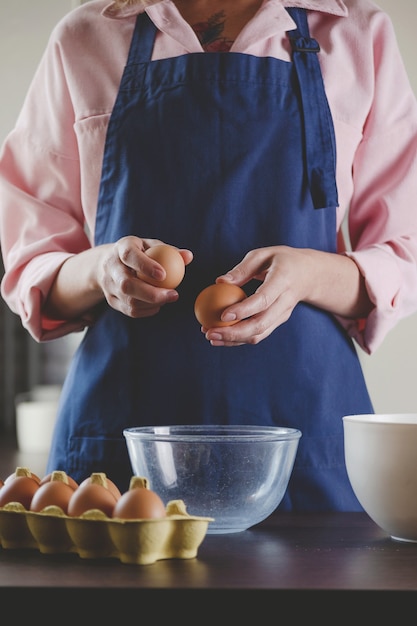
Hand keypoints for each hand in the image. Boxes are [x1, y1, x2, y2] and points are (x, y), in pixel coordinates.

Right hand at [44, 236, 192, 320]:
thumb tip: (188, 256)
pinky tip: (158, 305)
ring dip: (152, 304)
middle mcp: (111, 267)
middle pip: (126, 285)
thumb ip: (170, 250)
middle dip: (151, 293)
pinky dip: (147, 311)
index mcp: (121, 248)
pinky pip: (130, 311)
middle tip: (174, 294)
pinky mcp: (111, 300)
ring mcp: (108, 286)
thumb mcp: (152, 246)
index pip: (129, 256)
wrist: (108, 263)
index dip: (145, 266)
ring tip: (168, 298)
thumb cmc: (139, 252)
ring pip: (129, 301)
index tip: (164, 275)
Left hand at [202, 245, 371, 346]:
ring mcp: (284, 314)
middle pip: (261, 323)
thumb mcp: (263, 255)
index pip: (263, 300)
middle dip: (234, 332)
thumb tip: (219, 282)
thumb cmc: (282, 260)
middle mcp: (286, 301)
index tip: (222, 315)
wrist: (311, 274)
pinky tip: (222, 337)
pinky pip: (259, 334)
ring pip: (260, 334)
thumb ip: (242, 268)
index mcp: (283, 280)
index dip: (243, 310)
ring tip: (211, 336)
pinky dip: (240, 339)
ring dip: (234, 340)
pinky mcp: (279, 321)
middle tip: (210, 332)